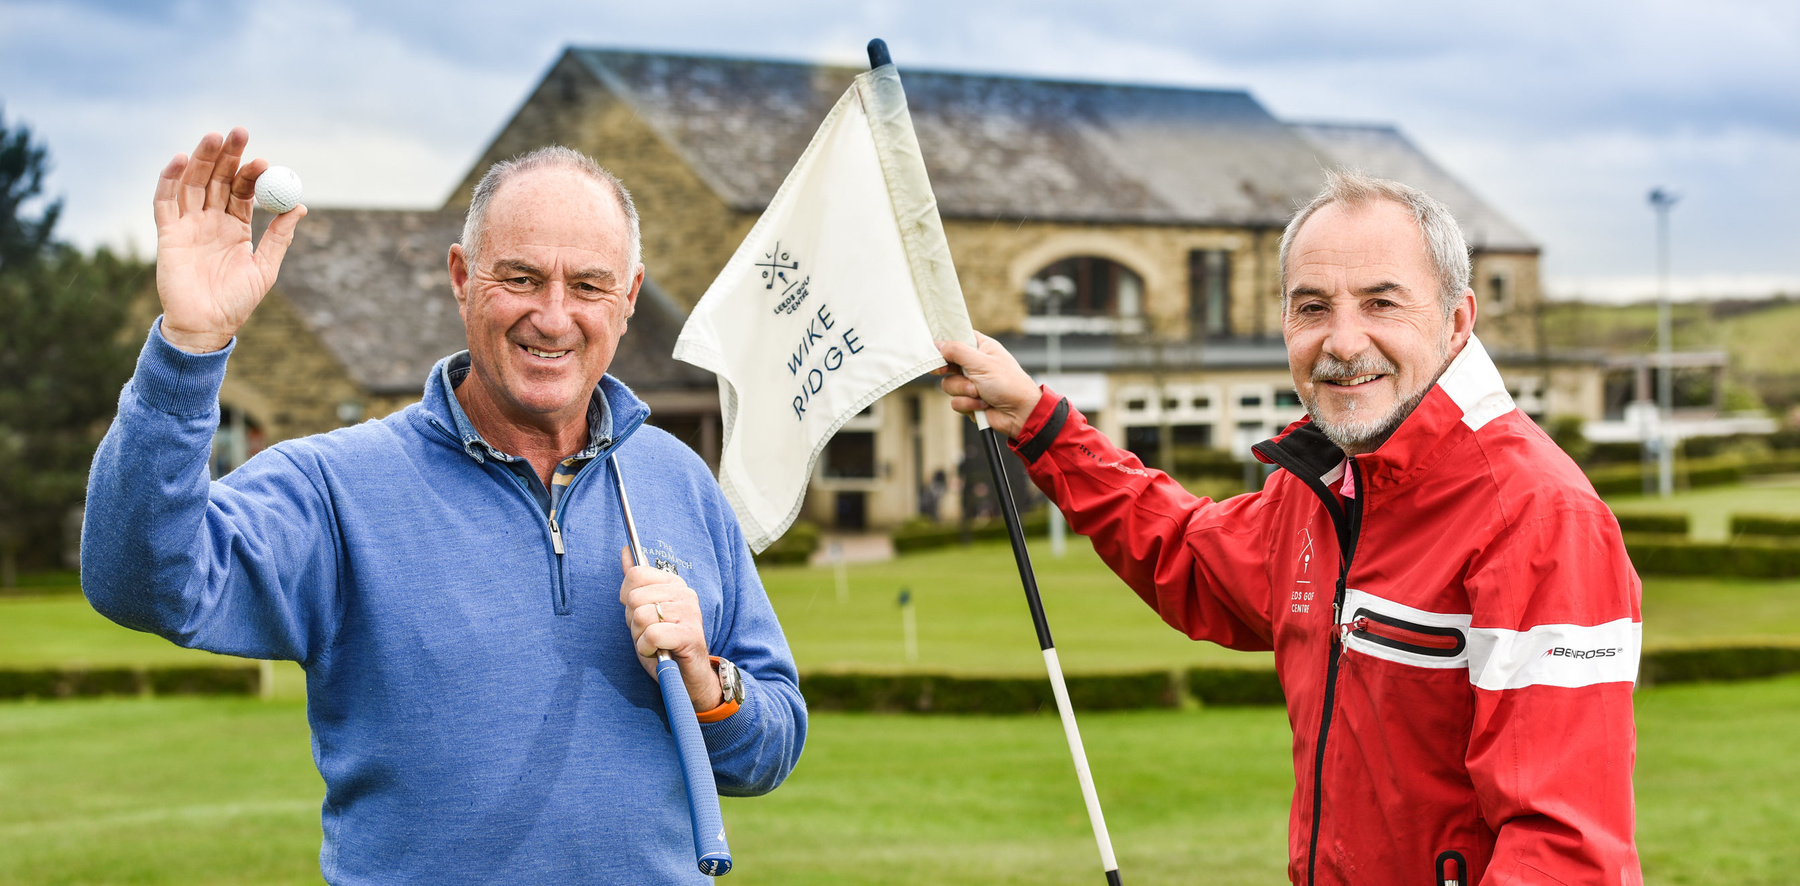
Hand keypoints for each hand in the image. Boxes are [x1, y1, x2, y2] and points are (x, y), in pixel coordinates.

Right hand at [153, 128, 305, 353]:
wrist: (207, 326)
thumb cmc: (237, 301)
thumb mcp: (265, 267)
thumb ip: (279, 236)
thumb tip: (299, 206)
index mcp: (235, 227)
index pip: (242, 191)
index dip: (251, 174)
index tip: (264, 161)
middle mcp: (211, 221)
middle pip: (217, 179)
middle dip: (227, 155)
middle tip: (239, 132)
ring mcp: (188, 224)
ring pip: (193, 183)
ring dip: (201, 159)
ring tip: (213, 137)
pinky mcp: (167, 233)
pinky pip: (165, 201)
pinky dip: (170, 179)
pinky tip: (181, 159)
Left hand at [619, 548, 723, 712]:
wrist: (687, 678)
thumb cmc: (664, 644)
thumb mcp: (645, 610)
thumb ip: (636, 581)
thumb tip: (625, 550)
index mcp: (674, 583)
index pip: (636, 574)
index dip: (628, 598)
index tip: (639, 613)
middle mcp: (685, 593)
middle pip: (634, 598)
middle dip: (633, 622)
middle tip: (649, 634)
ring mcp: (689, 613)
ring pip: (641, 617)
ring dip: (640, 638)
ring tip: (655, 644)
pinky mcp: (689, 634)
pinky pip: (651, 635)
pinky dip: (647, 649)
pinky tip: (658, 653)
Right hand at [934, 332, 1042, 438]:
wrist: (1021, 414)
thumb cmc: (1009, 384)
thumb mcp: (982, 363)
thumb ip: (957, 351)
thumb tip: (939, 344)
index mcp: (982, 348)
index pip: (958, 339)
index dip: (947, 344)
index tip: (937, 351)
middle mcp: (975, 365)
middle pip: (948, 364)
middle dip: (951, 372)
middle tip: (946, 370)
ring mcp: (972, 384)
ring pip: (949, 385)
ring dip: (963, 391)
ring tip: (980, 393)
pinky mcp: (970, 401)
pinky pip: (955, 402)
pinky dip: (968, 404)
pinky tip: (983, 405)